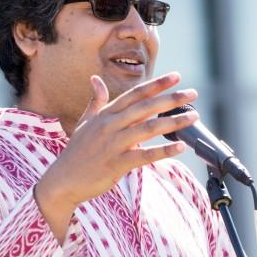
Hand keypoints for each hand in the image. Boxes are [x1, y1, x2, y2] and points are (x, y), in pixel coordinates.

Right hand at [35, 72, 198, 238]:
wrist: (63, 180)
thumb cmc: (77, 152)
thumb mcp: (86, 122)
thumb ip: (96, 101)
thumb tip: (95, 79)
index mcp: (106, 114)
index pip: (135, 94)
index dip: (157, 84)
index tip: (176, 76)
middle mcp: (110, 125)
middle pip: (146, 107)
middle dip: (171, 99)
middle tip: (193, 93)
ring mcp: (113, 144)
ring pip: (148, 128)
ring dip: (173, 122)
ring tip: (194, 117)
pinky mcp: (117, 164)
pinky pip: (145, 155)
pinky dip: (164, 151)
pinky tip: (181, 147)